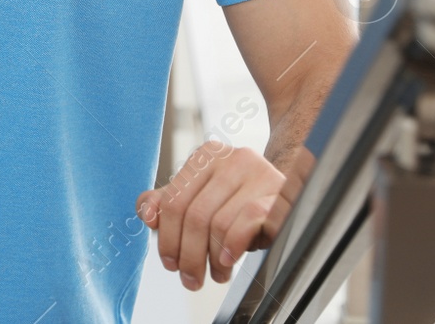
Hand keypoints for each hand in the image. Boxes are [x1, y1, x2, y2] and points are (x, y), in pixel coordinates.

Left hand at [134, 141, 310, 289]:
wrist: (288, 195)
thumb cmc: (239, 201)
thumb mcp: (202, 199)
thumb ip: (169, 202)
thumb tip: (147, 214)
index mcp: (206, 156)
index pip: (173, 201)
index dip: (166, 237)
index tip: (170, 263)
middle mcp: (231, 158)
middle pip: (194, 215)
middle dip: (188, 255)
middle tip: (190, 278)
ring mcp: (258, 173)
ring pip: (218, 222)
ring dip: (212, 258)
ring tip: (215, 274)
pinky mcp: (279, 194)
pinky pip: (248, 221)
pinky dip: (232, 245)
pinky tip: (228, 260)